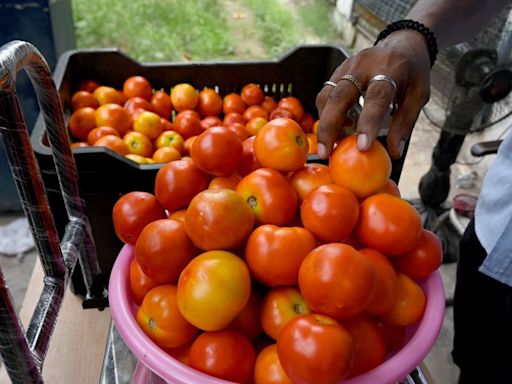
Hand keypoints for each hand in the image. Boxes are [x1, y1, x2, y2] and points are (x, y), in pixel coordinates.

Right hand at [316, 30, 430, 158]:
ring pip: (327, 96)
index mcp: (390, 67)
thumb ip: (404, 123)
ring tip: (332, 145)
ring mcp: (347, 65)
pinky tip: (339, 128)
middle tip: (326, 153)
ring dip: (325, 123)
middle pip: (340, 95)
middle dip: (329, 127)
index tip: (362, 146)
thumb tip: (394, 153)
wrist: (402, 43)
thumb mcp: (418, 95)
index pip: (376, 95)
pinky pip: (326, 94)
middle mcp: (364, 63)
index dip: (368, 122)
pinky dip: (327, 114)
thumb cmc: (412, 72)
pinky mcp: (337, 71)